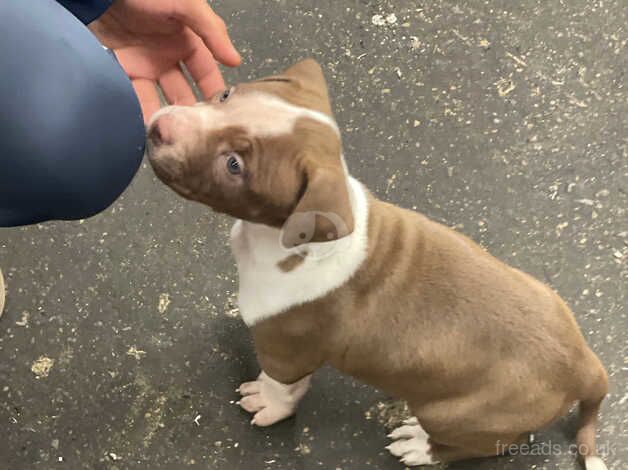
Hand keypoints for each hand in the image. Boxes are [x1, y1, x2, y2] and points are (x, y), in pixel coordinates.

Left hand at [89, 0, 240, 122]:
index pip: (206, 72)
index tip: (221, 115)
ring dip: (167, 117)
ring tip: (174, 137)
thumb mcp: (187, 4)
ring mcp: (145, 65)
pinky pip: (136, 95)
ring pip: (161, 97)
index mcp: (187, 41)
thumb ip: (212, 31)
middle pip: (184, 90)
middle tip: (196, 135)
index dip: (214, 91)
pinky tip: (151, 128)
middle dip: (190, 112)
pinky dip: (143, 112)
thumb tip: (236, 62)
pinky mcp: (122, 71)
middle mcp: (168, 57)